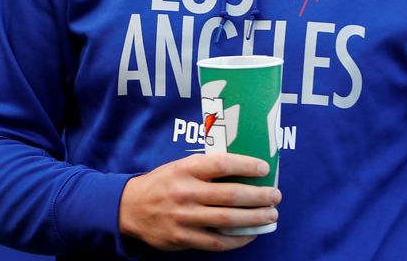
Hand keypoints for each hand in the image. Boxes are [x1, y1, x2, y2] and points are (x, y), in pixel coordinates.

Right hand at [119, 153, 280, 251]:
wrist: (130, 208)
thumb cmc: (164, 183)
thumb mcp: (181, 167)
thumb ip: (207, 168)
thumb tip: (245, 168)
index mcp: (186, 169)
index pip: (222, 164)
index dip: (246, 166)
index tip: (264, 169)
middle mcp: (186, 192)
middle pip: (231, 195)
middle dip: (259, 196)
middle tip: (276, 196)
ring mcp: (184, 217)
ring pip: (227, 220)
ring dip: (254, 219)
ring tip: (271, 216)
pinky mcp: (183, 238)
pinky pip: (216, 242)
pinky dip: (237, 240)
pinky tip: (251, 234)